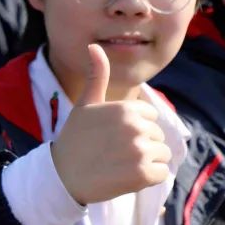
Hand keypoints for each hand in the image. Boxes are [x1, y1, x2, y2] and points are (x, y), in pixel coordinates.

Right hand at [51, 44, 171, 204]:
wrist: (62, 176)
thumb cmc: (74, 139)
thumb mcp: (86, 105)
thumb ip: (97, 76)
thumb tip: (94, 46)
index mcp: (126, 108)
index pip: (150, 117)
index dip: (135, 128)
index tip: (114, 137)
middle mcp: (136, 127)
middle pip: (157, 136)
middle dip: (141, 146)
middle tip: (114, 153)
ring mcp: (141, 151)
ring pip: (162, 155)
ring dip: (147, 162)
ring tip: (121, 165)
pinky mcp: (143, 174)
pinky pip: (162, 173)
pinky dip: (149, 178)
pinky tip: (127, 177)